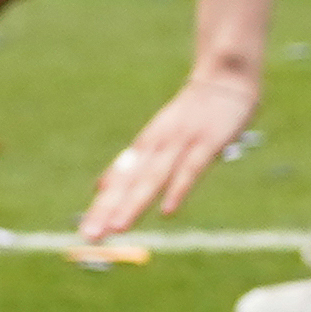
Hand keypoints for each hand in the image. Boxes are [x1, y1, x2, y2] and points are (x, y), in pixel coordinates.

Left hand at [83, 61, 258, 237]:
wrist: (224, 75)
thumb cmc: (191, 112)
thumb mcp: (157, 136)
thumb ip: (133, 163)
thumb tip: (100, 186)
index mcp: (144, 147)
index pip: (118, 181)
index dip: (102, 207)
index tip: (86, 234)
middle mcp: (156, 145)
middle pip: (129, 183)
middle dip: (109, 210)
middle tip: (90, 236)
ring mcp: (180, 143)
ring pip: (153, 178)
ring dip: (134, 203)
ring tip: (118, 227)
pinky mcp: (207, 142)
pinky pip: (190, 170)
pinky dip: (178, 189)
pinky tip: (167, 211)